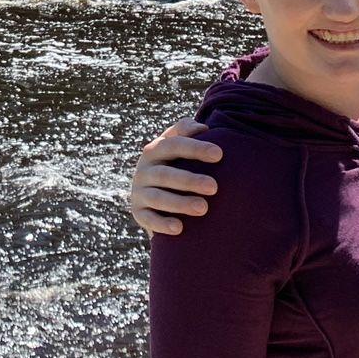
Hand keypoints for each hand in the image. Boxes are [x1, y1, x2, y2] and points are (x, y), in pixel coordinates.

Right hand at [127, 120, 222, 235]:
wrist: (155, 195)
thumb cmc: (175, 164)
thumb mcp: (177, 145)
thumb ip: (186, 131)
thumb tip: (202, 128)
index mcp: (155, 150)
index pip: (174, 145)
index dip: (195, 148)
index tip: (219, 154)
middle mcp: (144, 170)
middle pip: (166, 174)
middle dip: (190, 180)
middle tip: (214, 187)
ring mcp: (139, 192)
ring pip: (158, 198)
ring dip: (180, 203)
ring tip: (203, 208)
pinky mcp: (139, 213)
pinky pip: (149, 219)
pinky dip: (163, 224)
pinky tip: (179, 228)